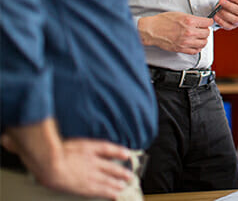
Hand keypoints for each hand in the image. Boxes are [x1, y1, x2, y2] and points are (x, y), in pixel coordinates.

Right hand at [2, 133, 131, 199]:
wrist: (50, 162)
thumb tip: (13, 137)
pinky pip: (102, 188)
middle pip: (110, 164)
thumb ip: (40, 137)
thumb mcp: (47, 138)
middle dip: (121, 169)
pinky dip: (110, 190)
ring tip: (126, 183)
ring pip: (110, 176)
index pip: (106, 147)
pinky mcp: (86, 185)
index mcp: (86, 145)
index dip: (118, 150)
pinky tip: (116, 193)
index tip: (126, 153)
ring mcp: (90, 172)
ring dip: (119, 180)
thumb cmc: (48, 150)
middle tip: (130, 172)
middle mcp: (92, 158)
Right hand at [138, 12, 212, 53]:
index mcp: (189, 21)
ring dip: (203, 39)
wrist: (152, 30)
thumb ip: (192, 19)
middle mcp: (189, 32)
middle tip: (203, 29)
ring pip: (203, 43)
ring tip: (200, 37)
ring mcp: (186, 41)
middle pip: (207, 33)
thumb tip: (200, 21)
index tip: (208, 22)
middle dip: (206, 30)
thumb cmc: (163, 21)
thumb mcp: (180, 14)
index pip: (207, 22)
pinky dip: (198, 48)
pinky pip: (195, 51)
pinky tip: (196, 44)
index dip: (208, 22)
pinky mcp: (182, 48)